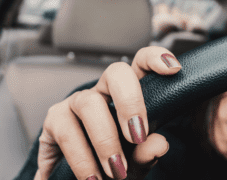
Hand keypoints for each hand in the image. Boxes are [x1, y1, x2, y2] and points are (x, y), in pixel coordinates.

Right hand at [34, 46, 181, 179]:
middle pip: (115, 73)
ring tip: (116, 172)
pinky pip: (66, 132)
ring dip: (104, 140)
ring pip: (89, 103)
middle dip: (130, 102)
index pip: (141, 64)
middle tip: (137, 137)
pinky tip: (91, 178)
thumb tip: (159, 144)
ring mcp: (76, 103)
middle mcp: (101, 92)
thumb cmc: (111, 164)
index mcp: (127, 96)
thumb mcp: (134, 162)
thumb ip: (146, 153)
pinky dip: (81, 159)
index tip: (173, 69)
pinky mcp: (54, 120)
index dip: (155, 59)